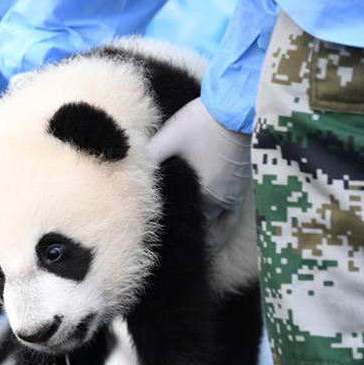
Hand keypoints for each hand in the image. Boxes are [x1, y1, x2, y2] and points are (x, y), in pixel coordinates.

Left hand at [146, 98, 250, 249]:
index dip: (160, 233)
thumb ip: (148, 156)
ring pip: (209, 228)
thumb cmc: (200, 122)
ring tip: (180, 253)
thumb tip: (125, 167)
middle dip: (176, 236)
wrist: (237, 111)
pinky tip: (211, 243)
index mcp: (194, 192)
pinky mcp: (238, 191)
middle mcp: (213, 201)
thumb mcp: (168, 138)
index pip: (174, 221)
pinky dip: (219, 235)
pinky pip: (229, 222)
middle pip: (191, 227)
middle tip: (158, 252)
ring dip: (194, 237)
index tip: (145, 242)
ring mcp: (228, 198)